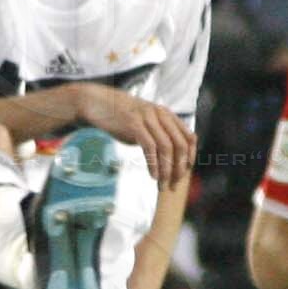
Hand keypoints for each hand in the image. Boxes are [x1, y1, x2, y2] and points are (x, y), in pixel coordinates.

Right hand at [65, 84, 196, 187]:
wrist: (97, 103)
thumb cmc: (121, 118)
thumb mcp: (144, 123)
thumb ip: (158, 135)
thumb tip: (169, 159)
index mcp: (167, 115)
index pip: (189, 137)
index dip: (190, 157)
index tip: (185, 172)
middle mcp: (161, 114)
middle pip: (180, 145)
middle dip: (179, 168)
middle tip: (174, 185)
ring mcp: (147, 118)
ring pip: (166, 148)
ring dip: (167, 170)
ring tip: (163, 185)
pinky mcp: (134, 124)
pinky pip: (150, 147)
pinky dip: (154, 164)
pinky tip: (153, 176)